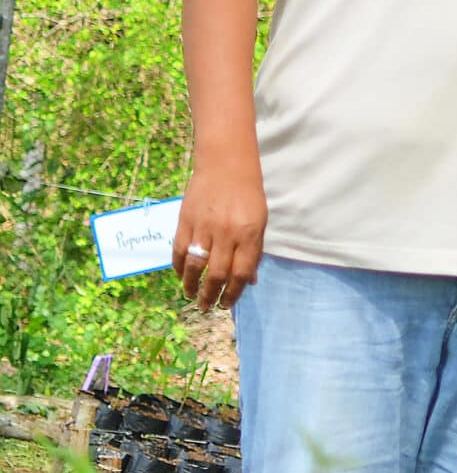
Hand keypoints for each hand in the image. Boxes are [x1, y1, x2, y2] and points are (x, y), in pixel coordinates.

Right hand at [172, 154, 265, 311]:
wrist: (226, 165)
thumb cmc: (248, 195)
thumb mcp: (260, 223)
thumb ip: (254, 252)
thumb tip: (249, 281)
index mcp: (249, 235)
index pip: (241, 273)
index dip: (233, 293)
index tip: (227, 304)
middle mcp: (226, 233)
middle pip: (217, 274)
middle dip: (211, 295)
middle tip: (207, 307)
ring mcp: (204, 227)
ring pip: (196, 265)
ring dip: (192, 286)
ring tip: (192, 296)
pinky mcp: (185, 220)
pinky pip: (179, 250)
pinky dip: (179, 267)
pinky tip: (182, 276)